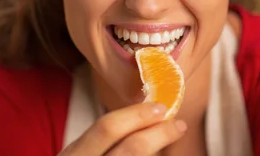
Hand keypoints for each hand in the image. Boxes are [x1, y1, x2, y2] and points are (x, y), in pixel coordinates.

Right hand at [59, 102, 186, 154]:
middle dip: (160, 135)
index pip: (107, 128)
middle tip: (179, 125)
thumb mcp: (80, 154)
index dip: (137, 115)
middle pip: (133, 149)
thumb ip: (104, 139)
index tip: (161, 107)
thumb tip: (148, 113)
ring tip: (167, 145)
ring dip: (157, 155)